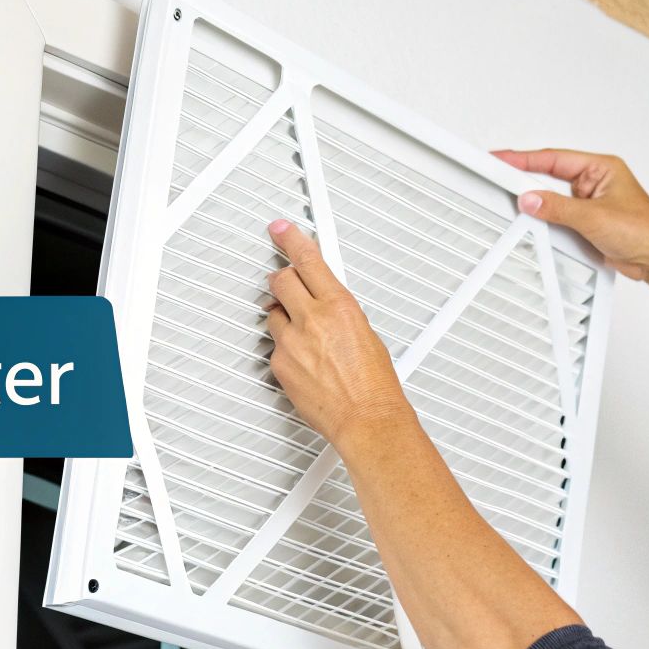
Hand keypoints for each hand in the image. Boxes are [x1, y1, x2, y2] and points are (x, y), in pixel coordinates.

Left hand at [262, 219, 416, 452]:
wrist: (366, 419)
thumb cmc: (374, 383)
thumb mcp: (367, 332)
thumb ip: (340, 312)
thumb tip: (328, 304)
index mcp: (339, 306)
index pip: (308, 260)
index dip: (290, 240)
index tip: (280, 230)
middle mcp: (312, 320)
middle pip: (281, 281)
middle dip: (283, 278)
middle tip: (286, 280)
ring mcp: (292, 343)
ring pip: (274, 314)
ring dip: (285, 317)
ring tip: (305, 335)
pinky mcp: (280, 364)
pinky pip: (276, 346)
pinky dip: (286, 348)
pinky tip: (304, 360)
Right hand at [492, 148, 648, 281]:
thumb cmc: (646, 232)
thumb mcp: (594, 217)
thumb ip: (557, 208)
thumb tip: (530, 199)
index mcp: (601, 168)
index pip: (553, 159)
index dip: (524, 159)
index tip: (501, 159)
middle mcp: (596, 182)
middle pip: (550, 176)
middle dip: (527, 180)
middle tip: (501, 182)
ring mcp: (591, 203)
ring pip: (554, 199)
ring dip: (541, 206)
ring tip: (521, 207)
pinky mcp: (589, 223)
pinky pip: (560, 218)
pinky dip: (549, 222)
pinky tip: (541, 226)